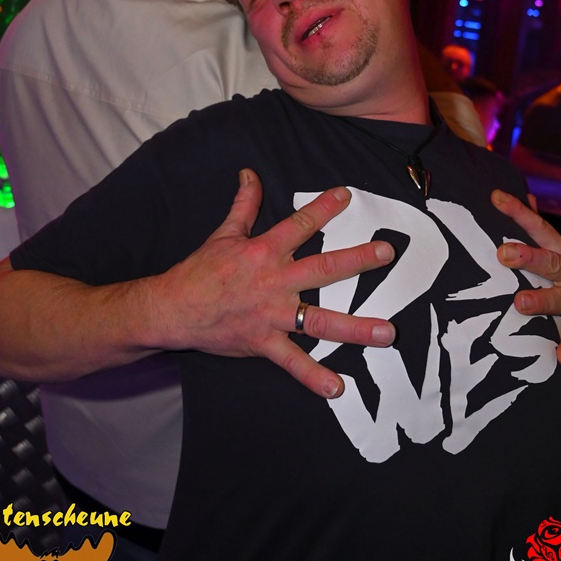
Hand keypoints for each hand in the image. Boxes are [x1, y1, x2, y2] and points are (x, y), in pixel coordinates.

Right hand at [150, 169, 395, 399]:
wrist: (173, 308)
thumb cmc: (199, 270)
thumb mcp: (223, 233)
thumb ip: (244, 204)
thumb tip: (249, 174)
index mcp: (264, 251)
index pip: (301, 224)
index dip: (324, 207)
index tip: (346, 195)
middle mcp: (275, 281)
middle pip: (324, 268)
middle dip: (358, 260)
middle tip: (388, 253)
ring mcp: (271, 314)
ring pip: (320, 320)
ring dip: (355, 327)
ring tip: (387, 332)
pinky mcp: (263, 342)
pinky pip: (292, 362)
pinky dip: (313, 376)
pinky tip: (337, 387)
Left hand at [490, 188, 560, 369]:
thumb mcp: (554, 253)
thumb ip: (537, 228)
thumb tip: (524, 195)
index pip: (538, 228)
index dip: (518, 212)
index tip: (495, 198)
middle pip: (550, 261)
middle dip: (528, 256)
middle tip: (503, 253)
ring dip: (542, 300)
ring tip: (520, 303)